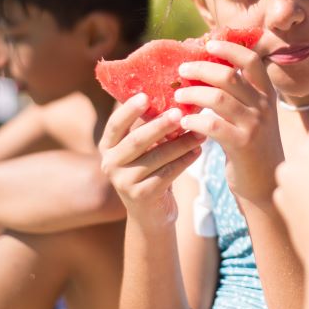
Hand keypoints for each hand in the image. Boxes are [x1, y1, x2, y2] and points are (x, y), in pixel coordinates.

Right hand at [98, 93, 204, 230]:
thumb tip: (181, 95)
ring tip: (199, 133)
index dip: (129, 110)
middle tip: (180, 113)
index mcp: (108, 145)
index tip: (145, 96)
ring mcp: (123, 182)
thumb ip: (152, 125)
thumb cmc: (151, 169)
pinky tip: (198, 152)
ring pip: (156, 157)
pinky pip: (167, 174)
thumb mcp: (146, 147)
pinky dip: (184, 161)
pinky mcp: (140, 196)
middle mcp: (110, 163)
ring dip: (181, 143)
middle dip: (160, 125)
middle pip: (136, 140)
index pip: (115, 124)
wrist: (151, 213)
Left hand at [174, 40, 282, 202]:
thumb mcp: (253, 114)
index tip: (208, 43)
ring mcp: (254, 125)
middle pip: (229, 76)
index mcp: (266, 94)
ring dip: (193, 93)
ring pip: (218, 98)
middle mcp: (263, 106)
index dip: (230, 49)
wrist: (264, 182)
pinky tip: (185, 121)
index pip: (251, 60)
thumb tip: (208, 66)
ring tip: (178, 95)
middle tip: (182, 70)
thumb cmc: (251, 144)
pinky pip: (213, 126)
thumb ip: (238, 93)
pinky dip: (195, 120)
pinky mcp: (242, 145)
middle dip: (202, 69)